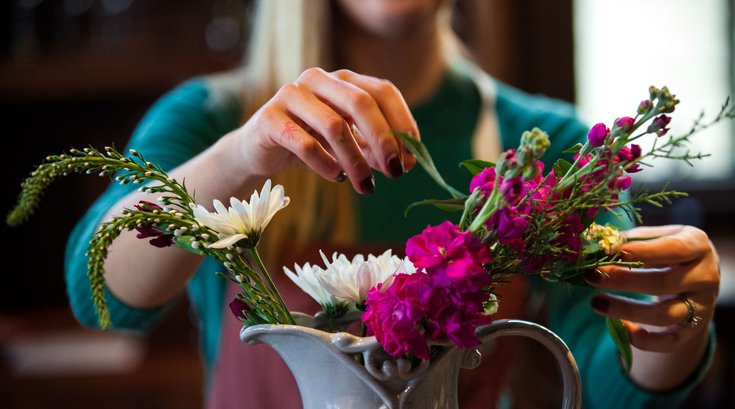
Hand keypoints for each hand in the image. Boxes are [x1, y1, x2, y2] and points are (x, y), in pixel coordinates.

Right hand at [230, 67, 419, 193]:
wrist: (260, 151)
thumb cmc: (311, 144)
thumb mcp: (349, 144)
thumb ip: (374, 146)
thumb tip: (406, 161)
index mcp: (342, 79)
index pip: (382, 91)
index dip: (402, 123)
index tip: (411, 158)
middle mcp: (318, 79)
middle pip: (361, 103)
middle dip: (383, 140)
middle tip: (396, 172)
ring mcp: (291, 95)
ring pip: (334, 125)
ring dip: (356, 161)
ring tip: (365, 186)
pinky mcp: (269, 118)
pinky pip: (304, 143)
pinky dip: (325, 164)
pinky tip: (336, 177)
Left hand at [584, 225, 718, 352]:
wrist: (697, 275)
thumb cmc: (667, 250)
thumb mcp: (657, 237)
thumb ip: (631, 240)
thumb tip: (597, 245)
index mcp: (698, 246)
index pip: (674, 249)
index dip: (642, 251)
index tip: (609, 252)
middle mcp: (705, 277)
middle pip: (664, 283)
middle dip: (623, 281)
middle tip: (592, 276)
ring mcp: (701, 306)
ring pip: (665, 315)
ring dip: (627, 310)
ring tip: (596, 302)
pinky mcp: (692, 330)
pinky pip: (669, 342)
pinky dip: (645, 340)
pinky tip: (621, 327)